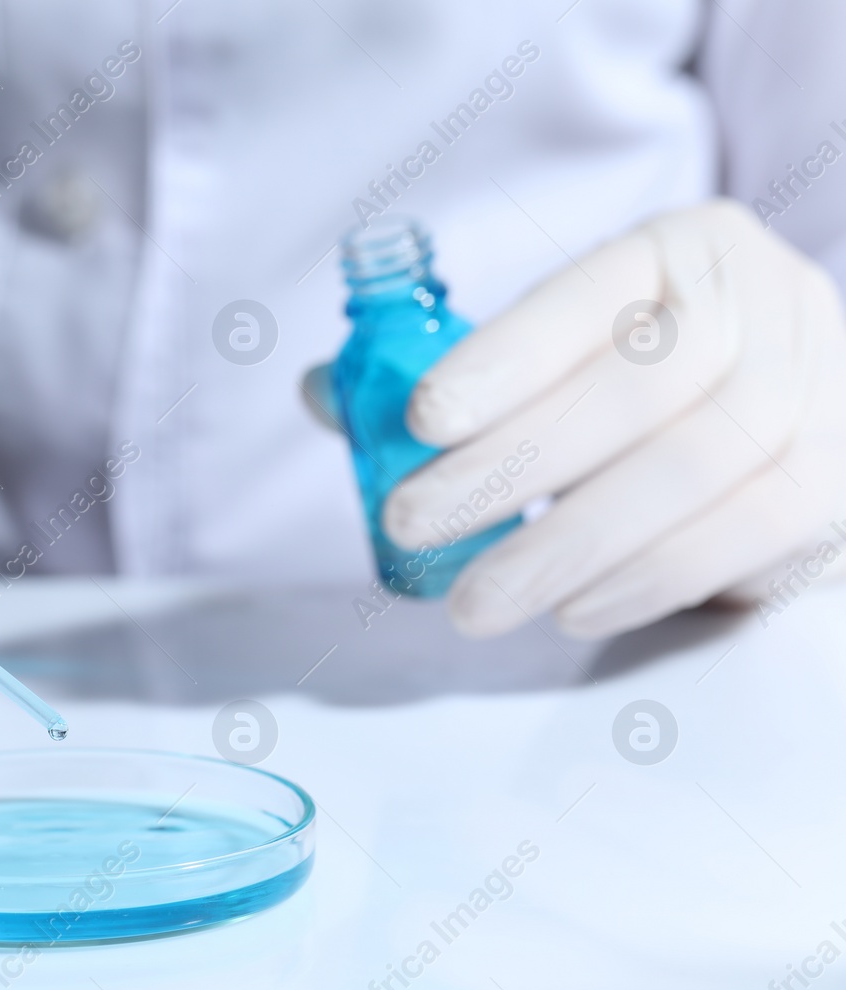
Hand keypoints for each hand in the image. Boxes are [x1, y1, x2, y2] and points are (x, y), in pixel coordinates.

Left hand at [382, 199, 845, 638]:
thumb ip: (455, 372)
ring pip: (690, 469)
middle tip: (412, 527)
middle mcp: (762, 302)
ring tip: (476, 600)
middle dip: (511, 469)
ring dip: (568, 545)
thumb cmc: (650, 379)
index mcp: (678, 251)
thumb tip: (323, 396)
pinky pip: (743, 536)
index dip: (503, 359)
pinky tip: (570, 609)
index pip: (585, 297)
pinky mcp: (839, 478)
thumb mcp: (571, 348)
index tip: (420, 421)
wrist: (813, 399)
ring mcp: (818, 388)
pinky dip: (647, 581)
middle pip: (634, 389)